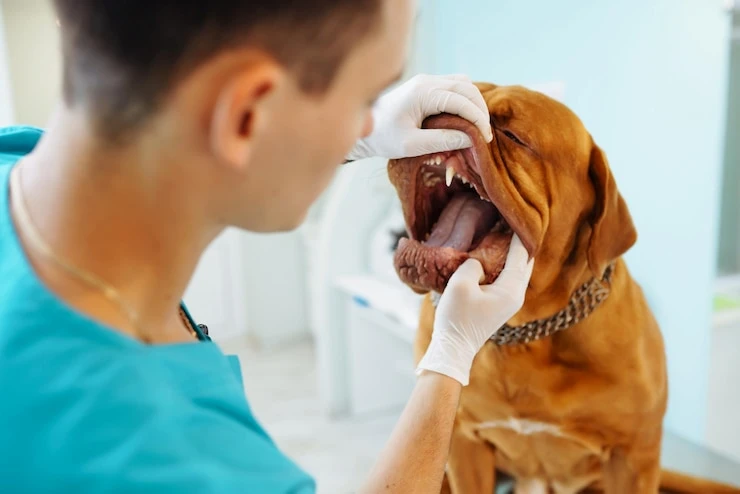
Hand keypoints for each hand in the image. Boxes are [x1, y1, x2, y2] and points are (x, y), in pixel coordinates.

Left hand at [346, 74, 492, 160]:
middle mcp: (427, 81)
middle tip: (485, 134)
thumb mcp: (411, 145)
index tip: (485, 139)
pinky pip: (453, 86)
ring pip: (462, 84)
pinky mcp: (425, 86)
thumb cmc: (383, 137)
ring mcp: (426, 81)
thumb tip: (469, 139)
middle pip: (466, 87)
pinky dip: (464, 100)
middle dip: (480, 110)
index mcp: (423, 92)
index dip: (477, 119)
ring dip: (474, 103)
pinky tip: (466, 118)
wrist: (363, 127)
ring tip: (478, 127)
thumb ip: (441, 141)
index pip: (461, 100)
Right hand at [416, 234, 533, 385]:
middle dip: (519, 243)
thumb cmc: (456, 318)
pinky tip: (494, 255)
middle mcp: (516, 295)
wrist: (453, 348)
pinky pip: (508, 278)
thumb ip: (472, 265)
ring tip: (503, 234)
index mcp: (511, 290)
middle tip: (511, 221)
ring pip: (518, 270)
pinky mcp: (499, 305)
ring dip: (512, 253)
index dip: (517, 234)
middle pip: (525, 262)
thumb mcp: (460, 284)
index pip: (520, 255)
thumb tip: (478, 262)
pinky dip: (505, 264)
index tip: (514, 216)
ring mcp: (509, 302)